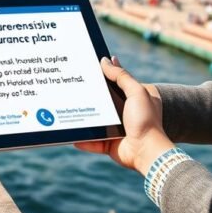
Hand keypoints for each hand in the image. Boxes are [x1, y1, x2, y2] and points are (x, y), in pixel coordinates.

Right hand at [75, 56, 174, 174]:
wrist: (146, 151)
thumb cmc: (145, 120)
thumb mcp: (136, 92)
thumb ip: (121, 76)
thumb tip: (105, 60)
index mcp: (134, 98)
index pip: (116, 81)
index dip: (104, 73)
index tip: (88, 65)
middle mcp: (124, 112)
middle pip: (102, 99)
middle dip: (88, 94)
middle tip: (71, 84)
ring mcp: (115, 128)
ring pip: (94, 119)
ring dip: (82, 115)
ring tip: (65, 106)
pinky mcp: (107, 143)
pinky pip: (91, 139)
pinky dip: (81, 138)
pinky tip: (69, 130)